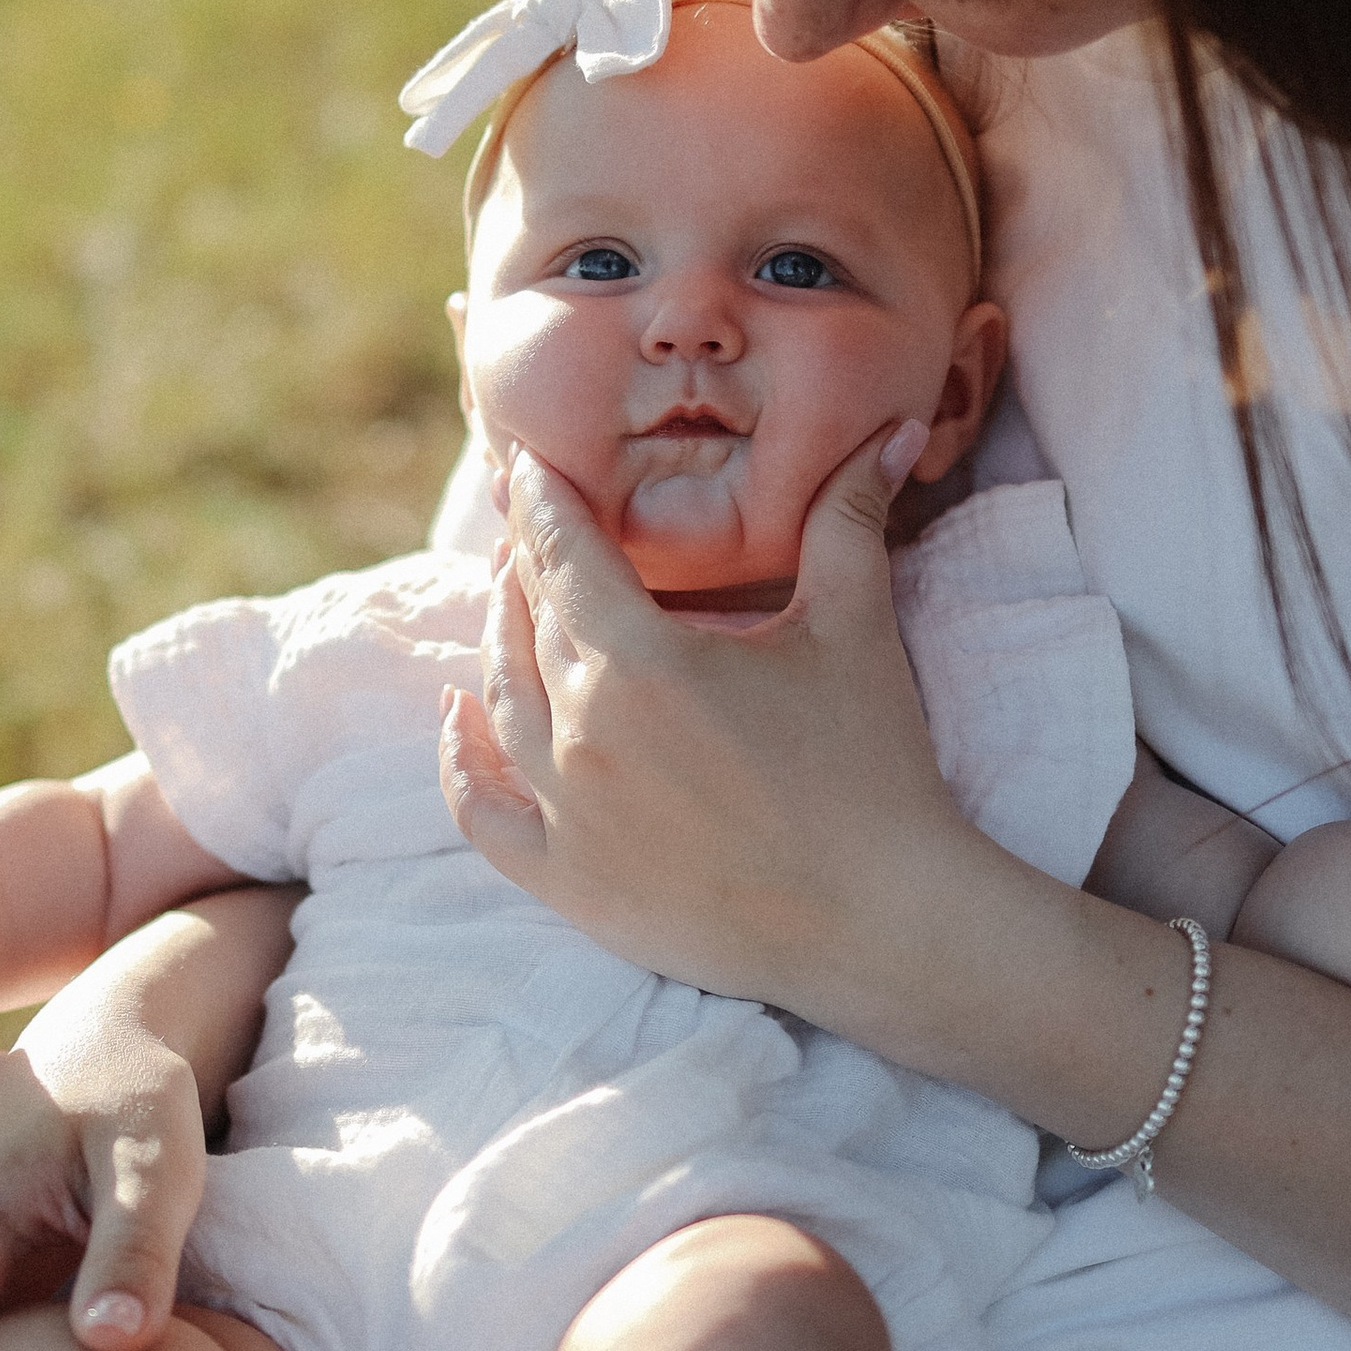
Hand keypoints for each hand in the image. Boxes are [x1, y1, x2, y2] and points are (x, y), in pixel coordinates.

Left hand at [438, 423, 977, 1034]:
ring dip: (498, 640)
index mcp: (640, 659)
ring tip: (508, 597)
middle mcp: (582, 730)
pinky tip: (459, 716)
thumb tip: (892, 429)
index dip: (541, 501)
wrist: (878, 921)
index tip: (527, 464)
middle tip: (530, 523)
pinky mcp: (566, 880)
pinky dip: (461, 758)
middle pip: (526, 621)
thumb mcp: (855, 630)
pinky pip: (483, 810)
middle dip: (526, 562)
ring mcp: (565, 811)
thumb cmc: (872, 770)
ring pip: (501, 701)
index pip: (563, 554)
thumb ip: (847, 521)